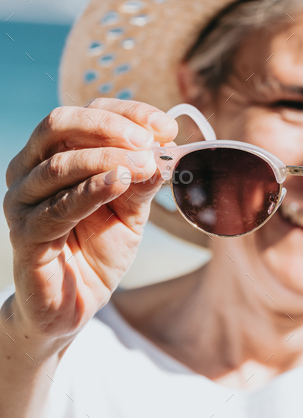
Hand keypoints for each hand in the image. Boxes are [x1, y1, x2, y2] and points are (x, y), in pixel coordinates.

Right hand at [3, 99, 176, 347]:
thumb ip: (143, 181)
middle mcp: (29, 169)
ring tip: (146, 163)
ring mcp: (22, 200)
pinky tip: (121, 181)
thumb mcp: (130, 210)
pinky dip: (92, 189)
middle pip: (59, 125)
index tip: (166, 127)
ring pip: (59, 164)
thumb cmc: (97, 249)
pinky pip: (59, 206)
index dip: (127, 114)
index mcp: (53, 153)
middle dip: (109, 127)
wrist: (73, 304)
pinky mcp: (25, 234)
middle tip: (149, 141)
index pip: (86, 114)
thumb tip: (165, 151)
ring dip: (108, 158)